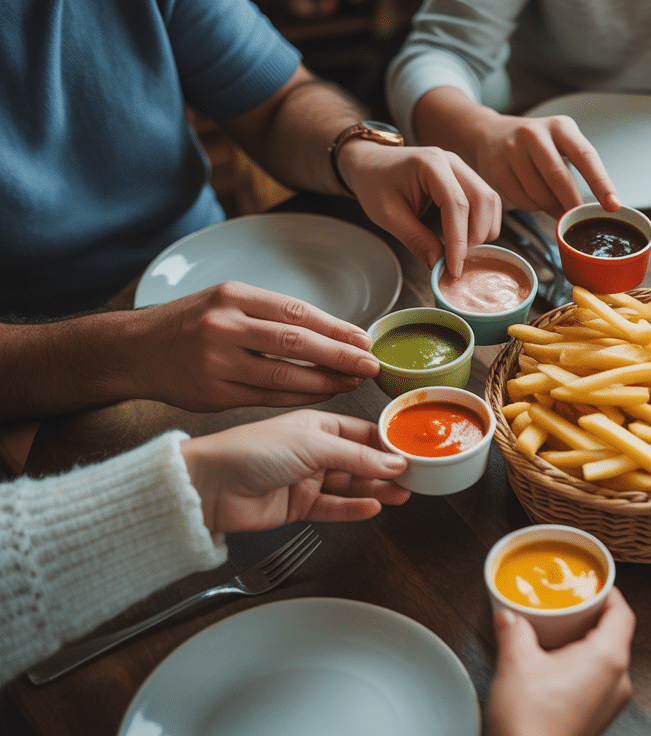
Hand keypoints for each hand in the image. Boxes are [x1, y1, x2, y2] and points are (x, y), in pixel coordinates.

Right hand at [131, 282, 378, 410]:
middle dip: (340, 356)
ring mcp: (217, 363)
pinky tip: (322, 395)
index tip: (364, 340)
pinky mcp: (214, 394)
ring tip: (352, 383)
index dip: (336, 328)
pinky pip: (268, 398)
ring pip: (285, 377)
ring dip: (325, 382)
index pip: (297, 312)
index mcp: (233, 297)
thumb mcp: (226, 302)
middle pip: (297, 343)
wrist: (134, 350)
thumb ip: (271, 315)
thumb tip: (334, 333)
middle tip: (370, 366)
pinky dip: (300, 398)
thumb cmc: (190, 324)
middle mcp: (224, 327)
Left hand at [181, 410, 410, 533]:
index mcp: (317, 425)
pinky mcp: (298, 506)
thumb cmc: (250, 451)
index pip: (363, 433)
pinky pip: (334, 507)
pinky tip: (373, 507)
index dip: (388, 443)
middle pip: (361, 461)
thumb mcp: (312, 444)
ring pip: (351, 486)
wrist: (209, 486)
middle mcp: (313, 451)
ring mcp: (306, 479)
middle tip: (415, 477)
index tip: (413, 451)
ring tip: (402, 494)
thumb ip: (356, 456)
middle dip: (388, 469)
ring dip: (377, 490)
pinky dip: (354, 508)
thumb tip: (394, 461)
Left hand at [338, 141, 500, 274]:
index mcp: (430, 164)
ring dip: (483, 230)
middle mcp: (452, 162)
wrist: (371, 163)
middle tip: (458, 259)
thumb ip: (415, 239)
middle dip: (476, 235)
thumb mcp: (387, 215)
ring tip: (460, 249)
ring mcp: (461, 168)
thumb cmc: (374, 183)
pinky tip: (465, 238)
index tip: (454, 266)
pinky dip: (482, 223)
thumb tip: (438, 263)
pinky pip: (486, 201)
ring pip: (490, 201)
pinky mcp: (465, 178)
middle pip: (483, 199)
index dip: (459, 239)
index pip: (456, 204)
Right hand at [466, 113, 621, 218]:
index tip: (612, 205)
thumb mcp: (561, 142)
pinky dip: (533, 207)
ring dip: (551, 207)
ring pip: (540, 194)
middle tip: (579, 220)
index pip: (585, 157)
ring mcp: (512, 150)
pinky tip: (533, 197)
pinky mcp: (497, 169)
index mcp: (560, 127)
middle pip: (559, 178)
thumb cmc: (536, 144)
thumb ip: (579, 167)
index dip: (601, 183)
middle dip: (572, 204)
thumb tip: (595, 208)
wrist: (489, 134)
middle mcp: (535, 134)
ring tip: (552, 202)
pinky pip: (522, 201)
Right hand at [486, 589, 635, 735]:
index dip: (610, 594)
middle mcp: (619, 680)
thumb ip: (514, 631)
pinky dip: (583, 668)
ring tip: (558, 636)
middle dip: (593, 618)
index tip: (593, 585)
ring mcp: (611, 703)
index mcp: (608, 658)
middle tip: (569, 606)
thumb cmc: (530, 722)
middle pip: (616, 636)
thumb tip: (509, 615)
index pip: (622, 613)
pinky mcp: (598, 719)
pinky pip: (598, 683)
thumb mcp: (516, 663)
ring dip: (586, 645)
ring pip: (607, 661)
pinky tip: (556, 669)